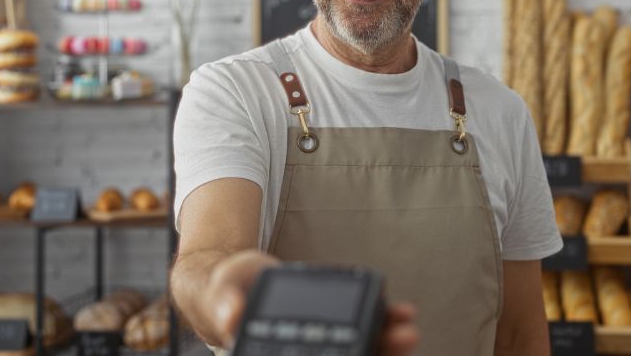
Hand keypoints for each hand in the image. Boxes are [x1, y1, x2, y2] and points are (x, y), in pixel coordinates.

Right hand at [201, 250, 418, 353]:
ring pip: (357, 351)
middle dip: (375, 352)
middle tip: (403, 339)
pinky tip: (402, 314)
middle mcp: (303, 351)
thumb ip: (224, 303)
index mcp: (273, 352)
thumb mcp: (221, 290)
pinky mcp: (332, 327)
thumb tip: (233, 318)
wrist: (235, 282)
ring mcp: (320, 345)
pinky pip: (360, 329)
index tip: (362, 354)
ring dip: (386, 344)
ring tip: (408, 329)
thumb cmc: (226, 290)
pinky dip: (382, 324)